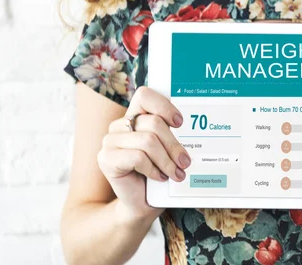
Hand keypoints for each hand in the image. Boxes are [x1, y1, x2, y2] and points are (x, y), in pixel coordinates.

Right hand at [97, 86, 191, 222]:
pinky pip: (137, 157)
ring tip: (176, 173)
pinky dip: (153, 169)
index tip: (180, 123)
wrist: (141, 204)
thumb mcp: (167, 151)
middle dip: (174, 145)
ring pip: (147, 141)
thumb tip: (195, 128)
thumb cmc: (157, 175)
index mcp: (135, 117)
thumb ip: (172, 135)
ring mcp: (110, 141)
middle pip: (153, 123)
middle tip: (185, 162)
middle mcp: (120, 126)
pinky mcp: (105, 159)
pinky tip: (158, 177)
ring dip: (166, 160)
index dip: (164, 106)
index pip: (145, 95)